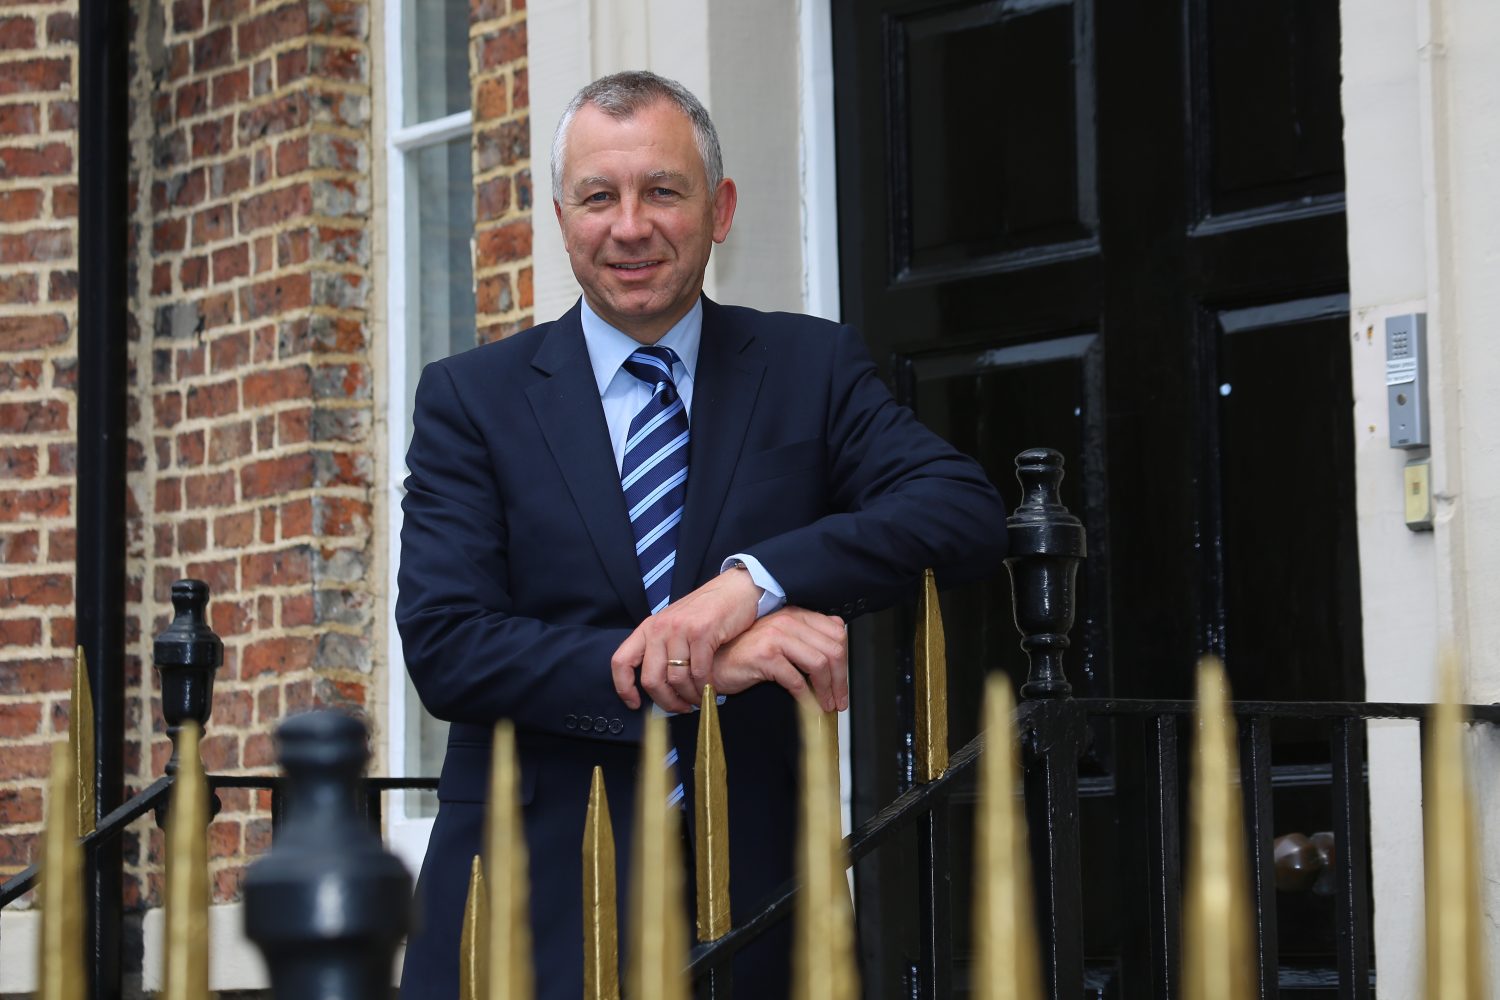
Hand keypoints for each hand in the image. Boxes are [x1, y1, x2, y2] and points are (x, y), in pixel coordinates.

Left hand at [611, 568, 761, 711]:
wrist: (735, 590)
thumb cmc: (707, 612)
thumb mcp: (675, 626)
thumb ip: (663, 650)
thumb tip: (659, 687)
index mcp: (648, 628)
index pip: (621, 661)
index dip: (624, 687)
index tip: (634, 704)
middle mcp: (659, 627)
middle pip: (651, 679)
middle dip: (666, 701)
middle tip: (680, 708)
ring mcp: (679, 629)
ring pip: (676, 678)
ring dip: (689, 696)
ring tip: (698, 700)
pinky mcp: (701, 632)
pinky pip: (699, 672)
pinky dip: (705, 687)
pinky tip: (710, 690)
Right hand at [709, 607, 848, 712]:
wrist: (714, 663)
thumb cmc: (746, 654)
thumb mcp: (779, 639)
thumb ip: (805, 636)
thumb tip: (837, 641)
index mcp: (795, 615)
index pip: (836, 632)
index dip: (844, 661)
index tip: (841, 682)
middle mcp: (787, 621)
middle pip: (833, 649)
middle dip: (840, 679)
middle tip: (839, 700)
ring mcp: (775, 637)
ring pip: (819, 663)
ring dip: (827, 690)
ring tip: (826, 705)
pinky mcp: (765, 656)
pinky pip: (796, 680)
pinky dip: (807, 698)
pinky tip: (808, 707)